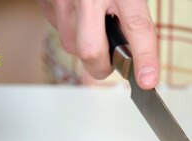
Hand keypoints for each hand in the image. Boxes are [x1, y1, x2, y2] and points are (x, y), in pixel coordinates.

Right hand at [37, 0, 158, 88]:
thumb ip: (135, 21)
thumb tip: (140, 60)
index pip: (137, 27)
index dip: (145, 58)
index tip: (147, 81)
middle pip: (91, 52)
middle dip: (103, 65)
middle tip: (114, 61)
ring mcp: (62, 0)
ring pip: (73, 46)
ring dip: (87, 46)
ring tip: (95, 23)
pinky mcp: (44, 2)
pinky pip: (59, 32)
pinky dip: (72, 31)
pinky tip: (79, 14)